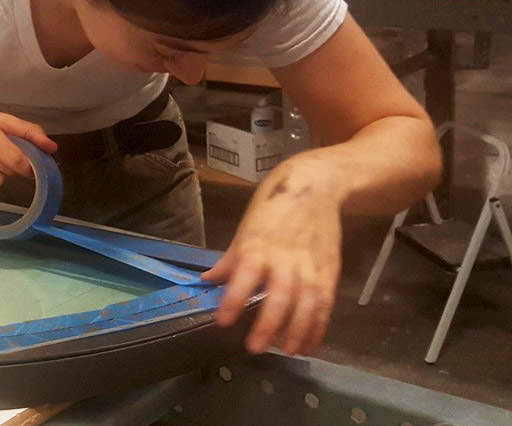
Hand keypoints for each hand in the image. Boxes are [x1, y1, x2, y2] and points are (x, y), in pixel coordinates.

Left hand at [202, 153, 344, 355]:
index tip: (222, 322)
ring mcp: (310, 267)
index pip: (244, 277)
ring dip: (296, 331)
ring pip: (306, 304)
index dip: (233, 300)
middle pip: (279, 296)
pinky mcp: (329, 272)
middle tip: (255, 348)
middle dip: (268, 325)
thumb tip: (208, 281)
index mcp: (257, 247)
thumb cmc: (272, 208)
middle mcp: (284, 259)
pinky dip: (318, 326)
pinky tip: (309, 344)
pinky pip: (325, 304)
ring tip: (285, 350)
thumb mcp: (246, 229)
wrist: (314, 187)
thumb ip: (230, 259)